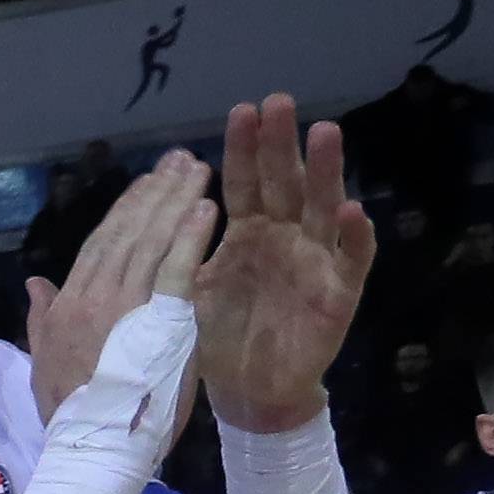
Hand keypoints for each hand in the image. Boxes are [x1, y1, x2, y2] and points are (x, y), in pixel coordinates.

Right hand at [24, 147, 214, 427]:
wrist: (92, 446)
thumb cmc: (70, 413)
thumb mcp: (44, 361)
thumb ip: (42, 317)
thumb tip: (35, 283)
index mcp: (69, 303)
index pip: (101, 243)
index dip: (125, 209)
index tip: (146, 182)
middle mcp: (94, 294)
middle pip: (129, 231)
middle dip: (155, 192)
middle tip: (178, 160)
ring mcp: (125, 305)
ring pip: (154, 240)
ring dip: (176, 201)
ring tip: (197, 170)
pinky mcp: (158, 320)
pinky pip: (178, 269)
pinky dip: (191, 236)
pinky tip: (207, 208)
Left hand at [188, 95, 373, 434]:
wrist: (249, 391)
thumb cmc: (220, 335)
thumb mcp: (192, 288)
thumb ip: (179, 250)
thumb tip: (139, 212)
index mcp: (249, 232)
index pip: (244, 182)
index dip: (242, 149)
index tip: (241, 110)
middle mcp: (285, 237)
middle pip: (285, 182)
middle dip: (281, 144)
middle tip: (280, 102)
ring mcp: (315, 261)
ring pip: (323, 208)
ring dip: (325, 171)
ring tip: (325, 133)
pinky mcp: (339, 294)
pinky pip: (351, 261)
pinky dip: (354, 237)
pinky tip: (351, 210)